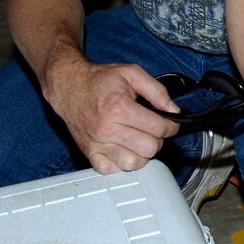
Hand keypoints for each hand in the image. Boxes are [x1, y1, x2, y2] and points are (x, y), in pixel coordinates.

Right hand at [41, 57, 179, 173]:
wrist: (69, 87)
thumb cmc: (98, 81)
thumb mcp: (131, 73)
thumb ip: (156, 90)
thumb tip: (173, 109)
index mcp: (118, 108)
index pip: (158, 128)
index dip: (170, 126)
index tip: (169, 123)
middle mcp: (107, 129)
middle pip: (149, 148)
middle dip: (157, 139)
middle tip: (152, 130)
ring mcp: (98, 144)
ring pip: (133, 163)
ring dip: (142, 153)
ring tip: (139, 140)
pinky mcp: (90, 154)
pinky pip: (113, 170)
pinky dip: (123, 163)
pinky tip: (124, 149)